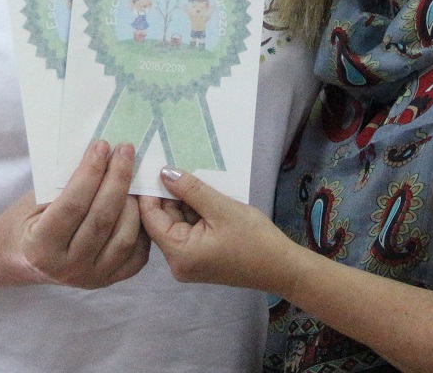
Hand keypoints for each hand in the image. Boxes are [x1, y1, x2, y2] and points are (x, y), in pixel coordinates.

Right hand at [14, 141, 149, 288]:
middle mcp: (67, 268)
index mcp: (41, 247)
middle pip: (102, 219)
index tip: (102, 146)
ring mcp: (91, 278)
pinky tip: (139, 202)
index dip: (90, 173)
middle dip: (117, 179)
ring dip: (134, 202)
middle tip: (124, 151)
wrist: (24, 258)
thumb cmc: (29, 221)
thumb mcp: (35, 200)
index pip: (73, 205)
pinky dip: (142, 227)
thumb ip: (64, 184)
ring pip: (124, 237)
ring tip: (135, 175)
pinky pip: (136, 254)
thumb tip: (101, 154)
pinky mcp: (109, 280)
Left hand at [139, 166, 305, 294]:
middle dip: (169, 194)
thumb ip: (190, 190)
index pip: (150, 218)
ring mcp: (188, 262)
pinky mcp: (200, 259)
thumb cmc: (254, 239)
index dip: (150, 191)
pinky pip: (188, 231)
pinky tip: (203, 194)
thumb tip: (163, 173)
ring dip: (184, 202)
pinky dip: (194, 213)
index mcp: (178, 253)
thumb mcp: (222, 208)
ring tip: (192, 176)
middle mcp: (177, 262)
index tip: (152, 165)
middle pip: (162, 221)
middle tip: (174, 164)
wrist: (282, 268)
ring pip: (177, 224)